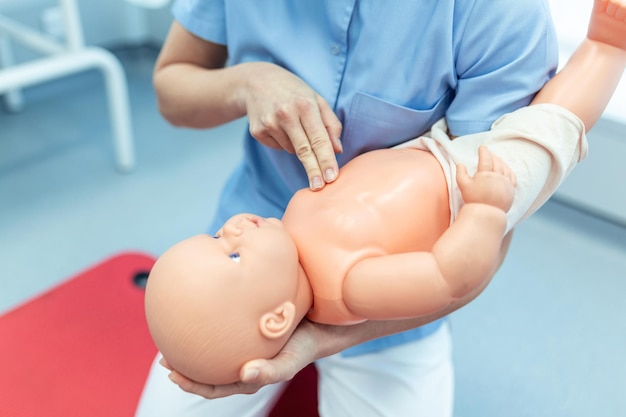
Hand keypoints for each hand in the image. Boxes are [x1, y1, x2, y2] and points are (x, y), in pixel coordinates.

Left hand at [162, 319, 320, 398]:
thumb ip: (271, 371)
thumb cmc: (305, 345)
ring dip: (193, 341)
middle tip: (164, 355)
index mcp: (247, 374)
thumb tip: (245, 374)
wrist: (323, 321)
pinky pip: (223, 322)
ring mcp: (242, 341)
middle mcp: (240, 359)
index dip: (191, 384)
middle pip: (206, 367)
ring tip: (175, 330)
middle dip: (183, 365)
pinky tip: (203, 301)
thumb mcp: (291, 361)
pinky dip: (210, 317)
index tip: (172, 374)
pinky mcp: (246, 321)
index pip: (213, 386)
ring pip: (212, 345)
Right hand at [241, 62, 342, 189]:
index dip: (326, 160)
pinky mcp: (257, 131)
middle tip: (319, 187)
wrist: (256, 81)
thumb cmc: (294, 92)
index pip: (318, 139)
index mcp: (305, 105)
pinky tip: (279, 126)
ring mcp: (269, 123)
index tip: (331, 177)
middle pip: (304, 151)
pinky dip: (283, 142)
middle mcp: (286, 114)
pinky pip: (278, 147)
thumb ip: (330, 124)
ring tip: (293, 125)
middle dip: (313, 170)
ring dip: (298, 146)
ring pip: (291, 150)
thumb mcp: (316, 100)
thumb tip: (337, 150)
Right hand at [456, 146, 515, 211]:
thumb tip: (460, 164)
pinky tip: (506, 168)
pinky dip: (509, 169)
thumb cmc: (474, 200)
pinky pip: (512, 175)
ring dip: (501, 161)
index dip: (484, 151)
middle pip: (497, 161)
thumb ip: (461, 174)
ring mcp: (505, 183)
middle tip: (489, 153)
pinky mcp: (511, 189)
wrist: (487, 213)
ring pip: (505, 167)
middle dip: (492, 155)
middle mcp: (497, 176)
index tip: (482, 147)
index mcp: (485, 174)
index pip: (486, 158)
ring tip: (497, 159)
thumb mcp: (463, 186)